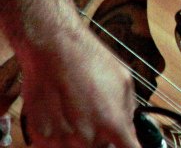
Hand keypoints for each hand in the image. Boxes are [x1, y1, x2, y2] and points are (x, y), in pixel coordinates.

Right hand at [0, 0, 141, 147]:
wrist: (54, 49)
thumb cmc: (88, 60)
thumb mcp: (123, 80)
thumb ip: (129, 110)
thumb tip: (131, 128)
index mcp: (113, 123)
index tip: (131, 145)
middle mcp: (88, 137)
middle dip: (105, 138)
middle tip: (100, 117)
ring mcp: (62, 140)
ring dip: (84, 138)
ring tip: (81, 111)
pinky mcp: (41, 137)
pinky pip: (57, 147)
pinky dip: (63, 138)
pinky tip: (65, 117)